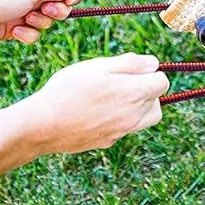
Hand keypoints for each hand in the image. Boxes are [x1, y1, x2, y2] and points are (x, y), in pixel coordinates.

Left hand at [0, 0, 82, 43]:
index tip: (71, 0)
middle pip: (60, 5)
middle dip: (58, 11)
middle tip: (47, 11)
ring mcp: (23, 12)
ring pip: (47, 22)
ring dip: (40, 23)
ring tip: (25, 20)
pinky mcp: (15, 29)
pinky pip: (33, 35)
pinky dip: (27, 35)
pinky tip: (14, 32)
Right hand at [25, 53, 169, 153]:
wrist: (41, 126)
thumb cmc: (68, 90)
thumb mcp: (98, 66)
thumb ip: (130, 63)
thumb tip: (153, 64)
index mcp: (133, 94)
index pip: (162, 82)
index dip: (151, 73)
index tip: (133, 70)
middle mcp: (133, 116)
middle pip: (157, 102)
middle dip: (147, 90)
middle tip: (122, 83)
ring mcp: (122, 132)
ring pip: (146, 118)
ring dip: (139, 107)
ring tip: (114, 97)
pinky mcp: (109, 142)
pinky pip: (126, 128)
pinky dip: (121, 118)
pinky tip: (98, 111)